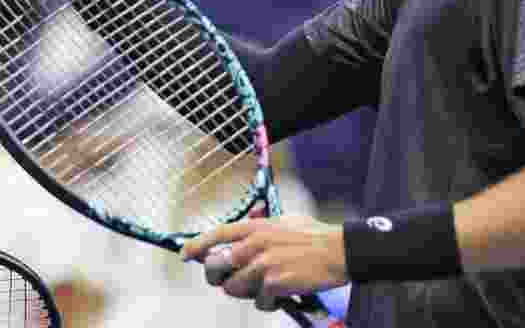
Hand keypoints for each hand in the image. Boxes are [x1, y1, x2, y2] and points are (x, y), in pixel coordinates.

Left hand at [182, 212, 348, 309]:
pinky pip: (258, 302)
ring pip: (234, 288)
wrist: (340, 251)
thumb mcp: (284, 221)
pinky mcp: (274, 284)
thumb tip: (245, 228)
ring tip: (265, 288)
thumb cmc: (314, 236)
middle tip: (229, 281)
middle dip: (217, 277)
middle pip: (215, 266)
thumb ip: (261, 226)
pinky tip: (281, 296)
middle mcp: (254, 244)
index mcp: (255, 227)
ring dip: (246, 292)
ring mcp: (263, 265)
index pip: (216, 234)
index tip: (185, 255)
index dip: (196, 245)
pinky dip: (268, 303)